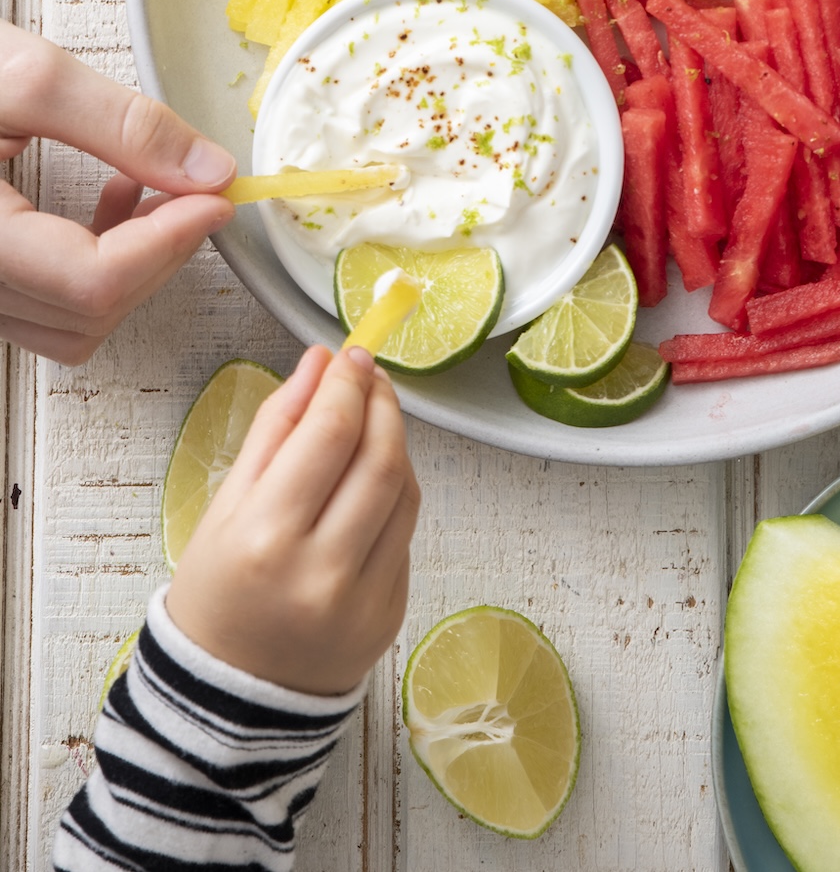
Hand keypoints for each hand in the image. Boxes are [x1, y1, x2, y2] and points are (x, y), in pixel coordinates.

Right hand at [0, 21, 235, 363]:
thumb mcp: (22, 76)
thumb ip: (121, 124)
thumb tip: (206, 169)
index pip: (93, 280)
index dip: (171, 241)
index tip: (216, 196)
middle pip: (91, 310)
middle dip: (160, 251)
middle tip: (197, 187)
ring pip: (73, 324)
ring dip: (133, 265)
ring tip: (150, 188)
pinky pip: (47, 309)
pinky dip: (98, 268)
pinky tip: (115, 203)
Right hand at [167, 345, 419, 695]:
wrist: (230, 698)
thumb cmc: (219, 591)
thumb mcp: (226, 504)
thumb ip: (276, 427)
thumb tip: (319, 362)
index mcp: (265, 539)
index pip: (329, 435)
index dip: (348, 384)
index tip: (351, 354)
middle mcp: (320, 572)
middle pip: (380, 458)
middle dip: (381, 402)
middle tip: (370, 375)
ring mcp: (364, 599)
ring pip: (405, 491)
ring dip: (396, 440)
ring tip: (374, 416)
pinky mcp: (392, 614)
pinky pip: (406, 532)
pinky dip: (396, 492)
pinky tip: (373, 476)